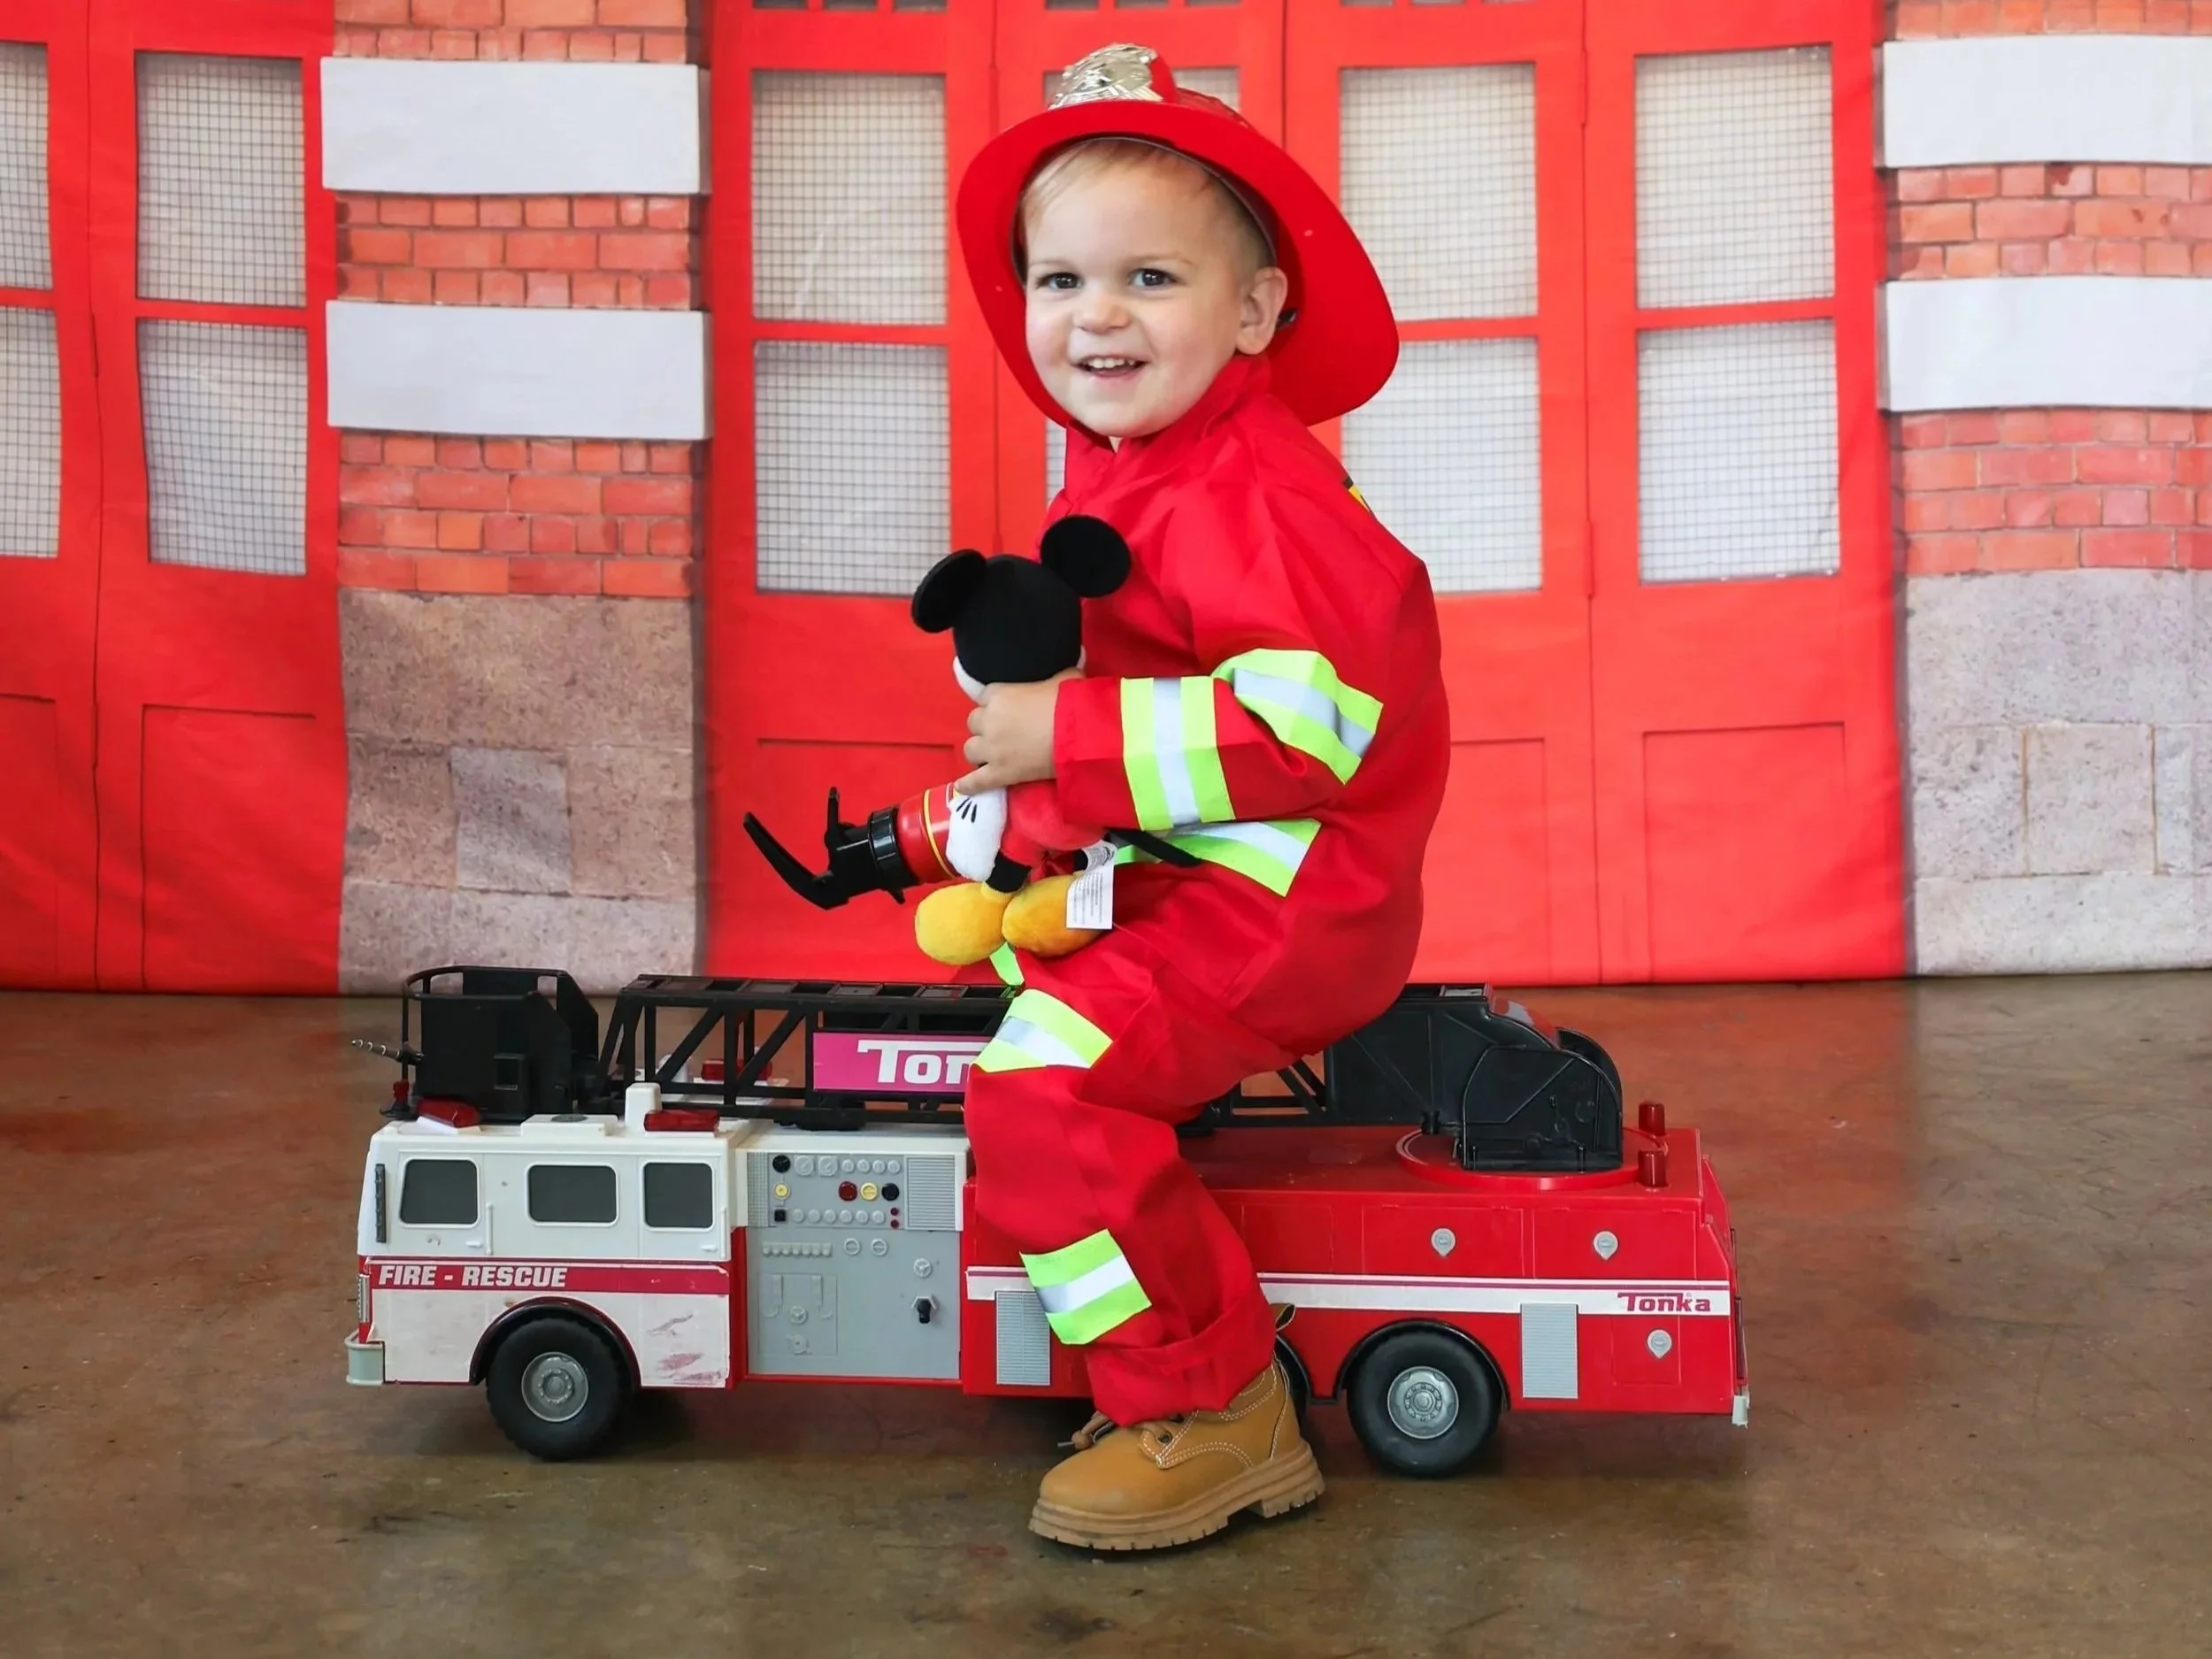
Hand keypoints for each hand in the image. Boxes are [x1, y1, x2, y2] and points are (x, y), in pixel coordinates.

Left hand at [956, 672, 1074, 794]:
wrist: (1079, 736)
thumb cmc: (1071, 703)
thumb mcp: (1063, 678)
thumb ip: (1052, 678)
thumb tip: (1062, 679)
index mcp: (1000, 695)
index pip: (985, 696)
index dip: (996, 704)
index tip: (1007, 710)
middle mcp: (989, 720)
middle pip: (973, 722)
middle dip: (986, 726)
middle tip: (1003, 732)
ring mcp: (992, 749)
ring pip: (969, 750)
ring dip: (979, 751)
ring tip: (992, 755)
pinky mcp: (999, 773)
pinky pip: (976, 781)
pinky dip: (968, 785)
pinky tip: (963, 787)